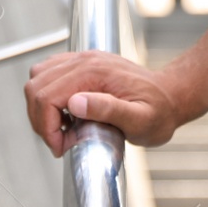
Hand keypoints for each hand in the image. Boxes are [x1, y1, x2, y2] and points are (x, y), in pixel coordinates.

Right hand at [24, 50, 191, 156]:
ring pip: (38, 78)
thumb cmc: (159, 112)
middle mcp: (86, 61)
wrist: (171, 96)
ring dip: (41, 107)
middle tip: (60, 141)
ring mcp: (84, 60)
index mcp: (95, 73)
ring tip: (61, 128)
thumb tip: (74, 103)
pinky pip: (50, 74)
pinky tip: (65, 113)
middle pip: (36, 86)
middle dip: (40, 119)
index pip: (47, 96)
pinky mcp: (84, 65)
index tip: (61, 146)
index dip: (46, 126)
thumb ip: (108, 110)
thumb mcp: (140, 119)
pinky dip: (48, 96)